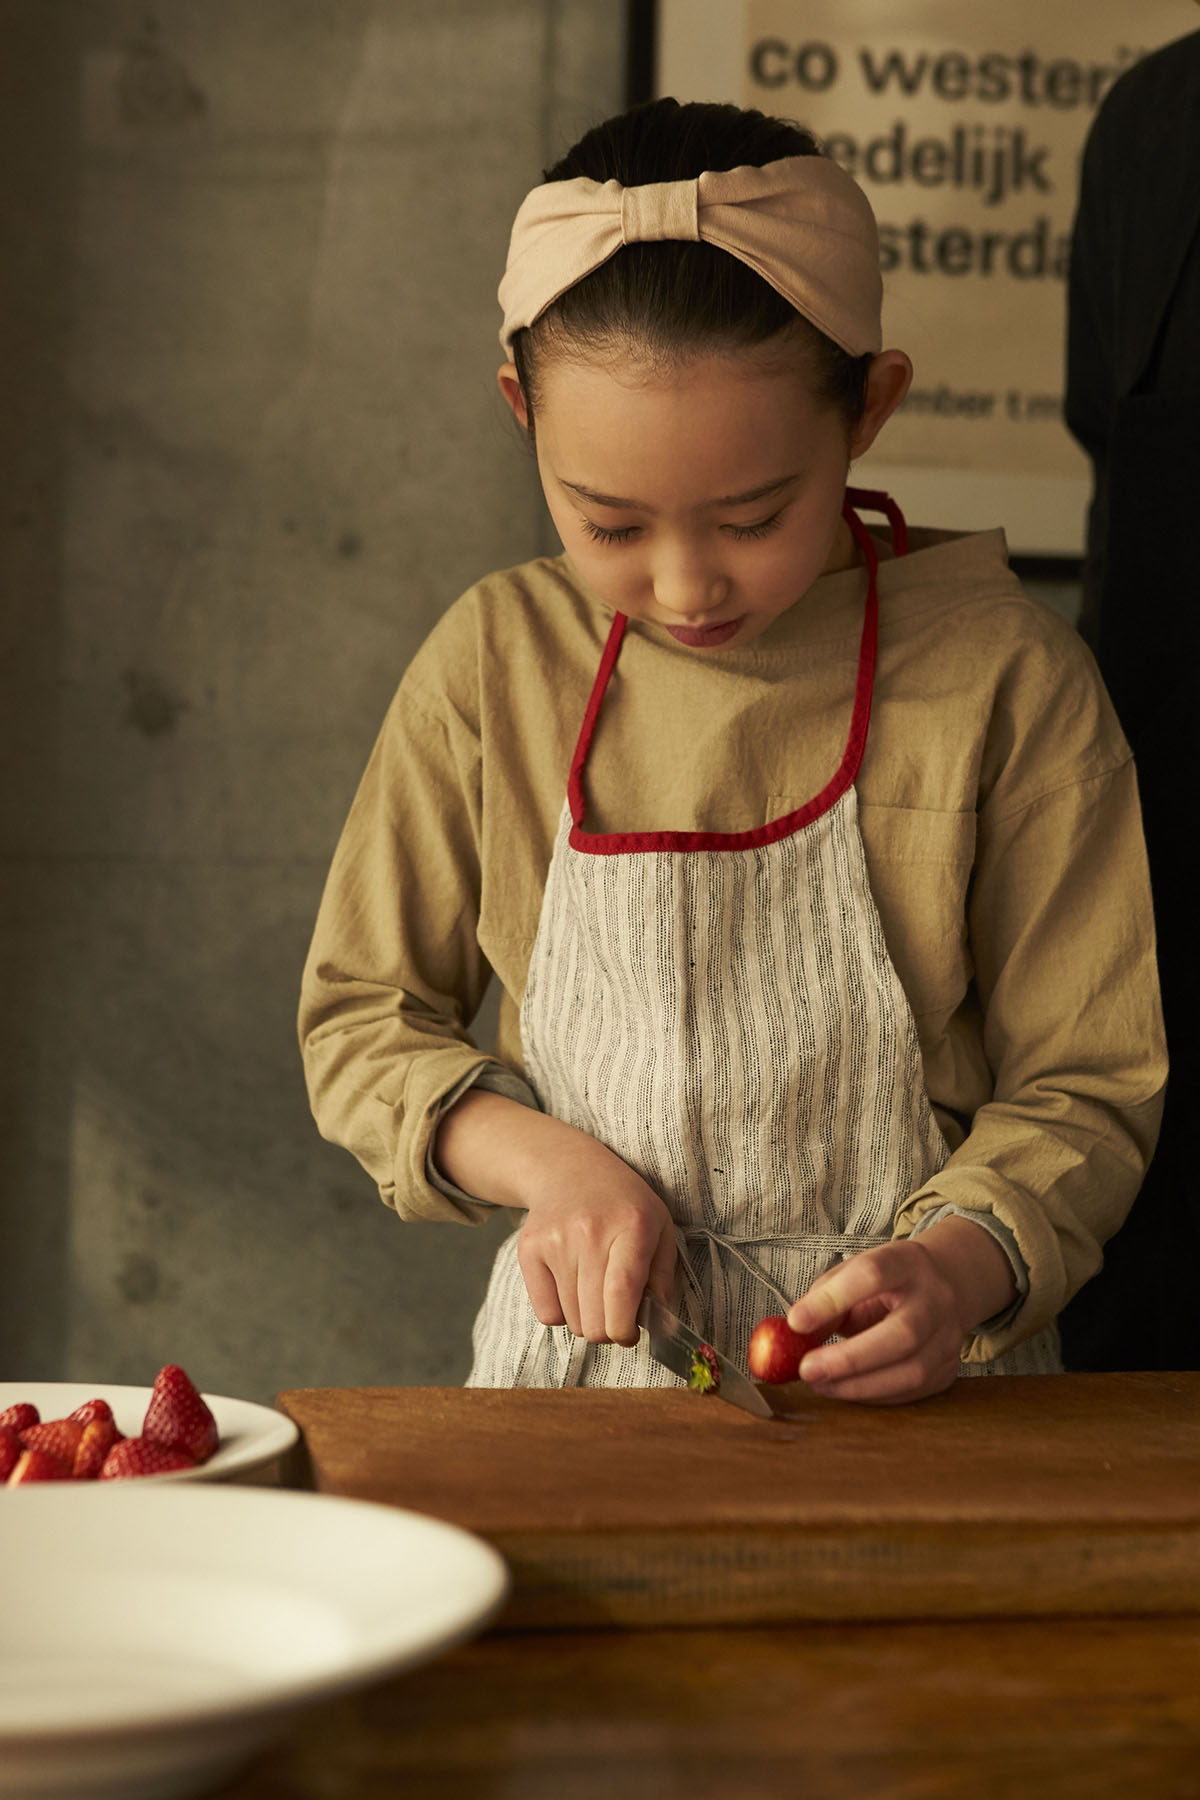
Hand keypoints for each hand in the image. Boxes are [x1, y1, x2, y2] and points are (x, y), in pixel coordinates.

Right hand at [433, 1089, 675, 1346]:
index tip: (630, 1335)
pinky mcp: (529, 1249)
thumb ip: (664, 1277)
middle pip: (594, 1319)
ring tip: (594, 1293)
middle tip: (614, 1314)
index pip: (622, 1294)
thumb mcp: (659, 1227)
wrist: (569, 1169)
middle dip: (608, 1330)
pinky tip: (570, 1287)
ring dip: (586, 1320)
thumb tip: (662, 1324)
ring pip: (571, 1320)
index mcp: (632, 1227)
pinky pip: (545, 1313)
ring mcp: (556, 1242)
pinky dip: (560, 1312)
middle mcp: (590, 1233)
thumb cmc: (622, 1203)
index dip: (625, 1330)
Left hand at [784, 1219, 1017, 1404]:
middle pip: (903, 1334)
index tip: (795, 1322)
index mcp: (907, 1262)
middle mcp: (936, 1299)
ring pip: (911, 1372)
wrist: (942, 1285)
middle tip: (807, 1369)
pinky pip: (911, 1392)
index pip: (872, 1275)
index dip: (832, 1299)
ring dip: (858, 1386)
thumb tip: (796, 1333)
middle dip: (850, 1358)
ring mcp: (949, 1337)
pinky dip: (873, 1395)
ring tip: (820, 1383)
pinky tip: (847, 1388)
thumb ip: (826, 1297)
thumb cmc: (886, 1282)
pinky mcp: (948, 1370)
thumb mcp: (853, 1273)